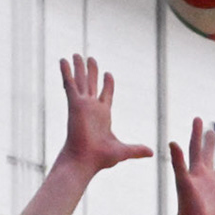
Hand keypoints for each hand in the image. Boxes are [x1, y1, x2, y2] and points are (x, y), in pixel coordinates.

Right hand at [57, 55, 151, 172]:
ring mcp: (82, 105)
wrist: (86, 160)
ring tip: (76, 54)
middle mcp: (91, 108)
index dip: (107, 84)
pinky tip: (63, 61)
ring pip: (80, 81)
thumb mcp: (123, 151)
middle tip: (90, 58)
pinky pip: (70, 84)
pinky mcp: (74, 104)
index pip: (106, 94)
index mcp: (103, 115)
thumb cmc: (101, 158)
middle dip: (91, 71)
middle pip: (91, 84)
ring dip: (78, 67)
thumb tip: (152, 152)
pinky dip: (66, 72)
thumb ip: (137, 149)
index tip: (108, 74)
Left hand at [166, 118, 214, 214]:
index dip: (197, 133)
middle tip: (211, 130)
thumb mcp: (183, 180)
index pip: (196, 148)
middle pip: (208, 156)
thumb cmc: (188, 205)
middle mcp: (205, 178)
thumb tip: (172, 141)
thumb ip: (178, 162)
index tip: (198, 119)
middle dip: (209, 143)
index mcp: (196, 171)